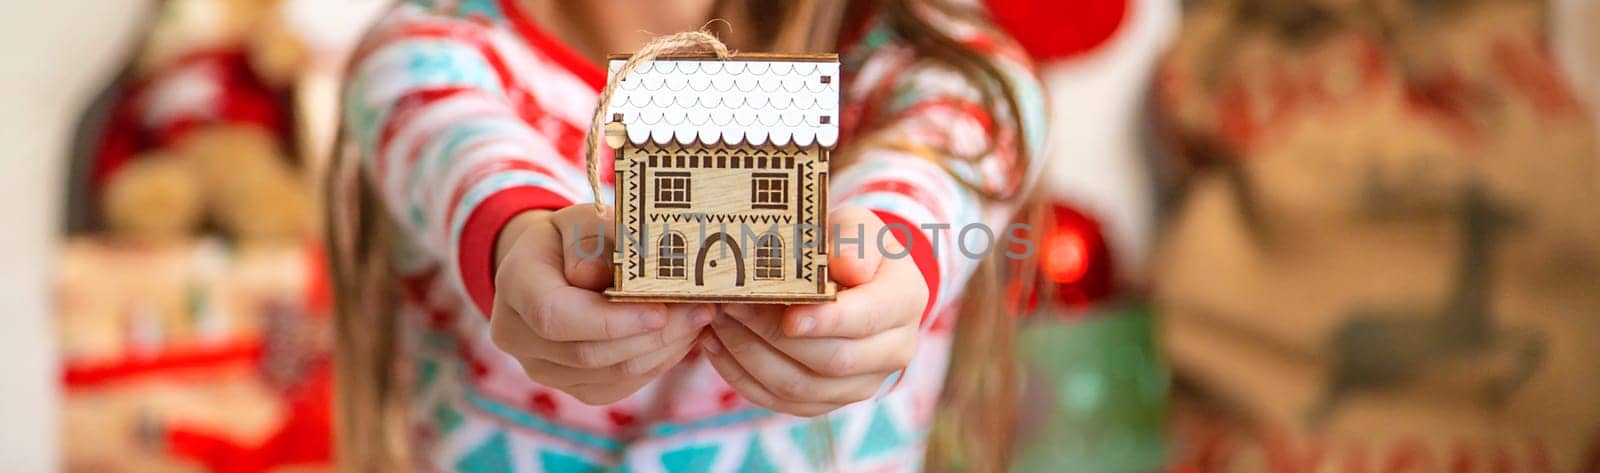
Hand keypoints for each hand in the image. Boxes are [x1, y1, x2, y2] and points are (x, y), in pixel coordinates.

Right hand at [489, 205, 714, 404]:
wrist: (552, 266)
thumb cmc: (574, 237)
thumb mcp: (585, 220)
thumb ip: (597, 239)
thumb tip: (604, 278)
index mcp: (515, 285)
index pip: (555, 316)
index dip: (610, 320)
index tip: (661, 310)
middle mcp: (517, 335)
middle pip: (587, 352)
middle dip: (652, 335)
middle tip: (702, 310)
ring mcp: (542, 368)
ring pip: (609, 375)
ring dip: (663, 350)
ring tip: (700, 319)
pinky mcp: (571, 387)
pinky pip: (619, 385)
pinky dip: (657, 363)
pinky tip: (682, 337)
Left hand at [702, 206, 927, 416]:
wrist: (857, 278)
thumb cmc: (851, 246)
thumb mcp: (856, 225)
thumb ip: (852, 239)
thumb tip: (847, 267)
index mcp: (904, 301)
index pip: (867, 320)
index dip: (827, 321)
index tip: (788, 314)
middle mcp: (893, 351)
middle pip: (832, 360)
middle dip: (774, 335)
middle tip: (731, 305)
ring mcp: (862, 383)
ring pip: (801, 388)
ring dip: (750, 356)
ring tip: (716, 321)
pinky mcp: (829, 400)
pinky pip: (782, 402)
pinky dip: (743, 377)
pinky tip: (716, 345)